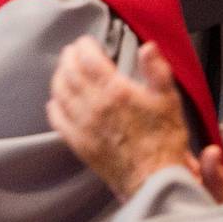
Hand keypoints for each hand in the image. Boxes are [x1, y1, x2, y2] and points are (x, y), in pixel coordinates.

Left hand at [48, 37, 222, 201]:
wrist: (154, 179)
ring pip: (60, 94)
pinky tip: (55, 101)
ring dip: (59, 77)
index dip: (84, 47)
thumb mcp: (168, 100)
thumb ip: (157, 70)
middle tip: (71, 52)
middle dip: (69, 58)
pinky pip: (57, 120)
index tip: (85, 42)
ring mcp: (83, 126)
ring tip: (63, 70)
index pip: (89, 59)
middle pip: (70, 73)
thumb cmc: (164, 139)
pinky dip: (54, 106)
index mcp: (115, 91)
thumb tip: (148, 46)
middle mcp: (94, 106)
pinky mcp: (78, 143)